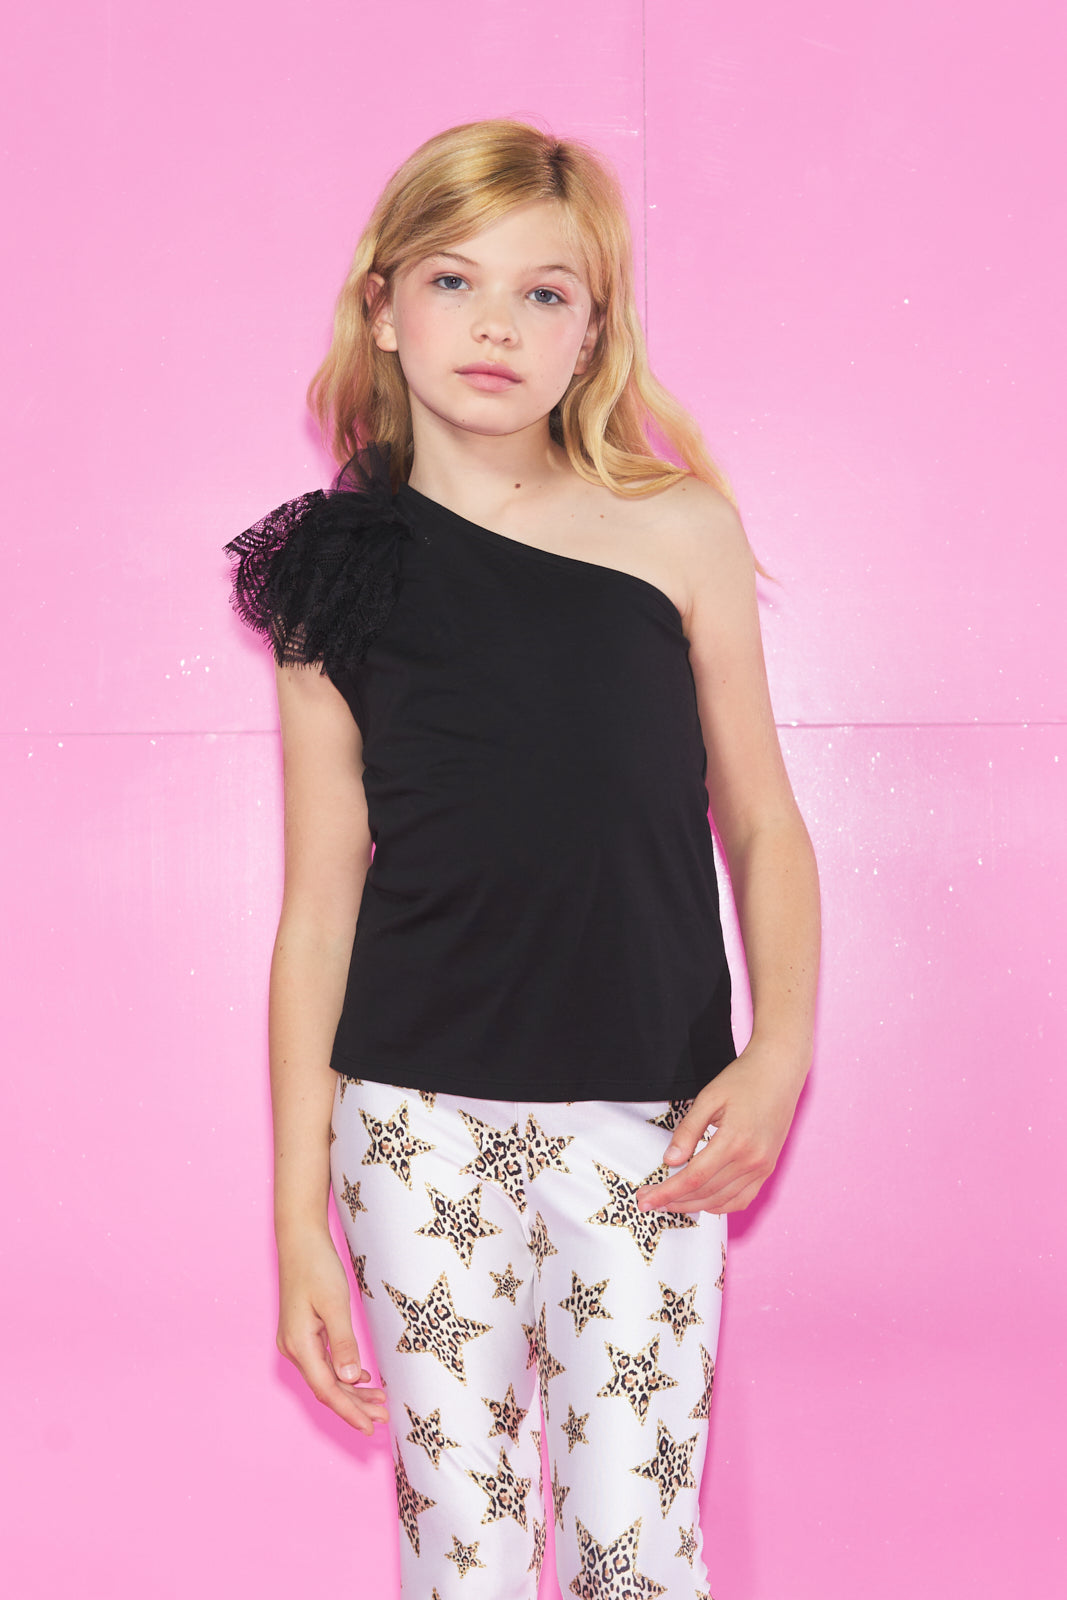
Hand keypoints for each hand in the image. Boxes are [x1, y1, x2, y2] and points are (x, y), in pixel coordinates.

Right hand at [275, 1228, 388, 1435]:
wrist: (299, 1240)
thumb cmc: (316, 1267)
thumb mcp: (335, 1304)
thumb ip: (343, 1343)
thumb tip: (350, 1380)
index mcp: (300, 1345)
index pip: (327, 1389)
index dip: (349, 1411)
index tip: (370, 1427)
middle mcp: (295, 1348)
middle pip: (327, 1388)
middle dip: (355, 1406)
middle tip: (384, 1418)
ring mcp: (298, 1342)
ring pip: (327, 1377)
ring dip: (351, 1392)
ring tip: (378, 1403)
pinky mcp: (304, 1333)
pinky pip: (325, 1362)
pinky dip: (344, 1374)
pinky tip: (362, 1379)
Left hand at [635, 1042, 807, 1214]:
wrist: (780, 1072)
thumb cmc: (743, 1080)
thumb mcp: (709, 1098)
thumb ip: (687, 1131)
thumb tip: (669, 1161)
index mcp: (734, 1141)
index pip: (693, 1178)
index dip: (666, 1192)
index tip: (644, 1200)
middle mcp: (751, 1160)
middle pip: (705, 1193)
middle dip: (673, 1201)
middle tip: (648, 1202)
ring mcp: (762, 1167)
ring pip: (722, 1200)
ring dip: (693, 1206)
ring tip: (669, 1203)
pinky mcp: (767, 1169)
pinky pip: (741, 1199)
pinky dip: (719, 1205)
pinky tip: (701, 1201)